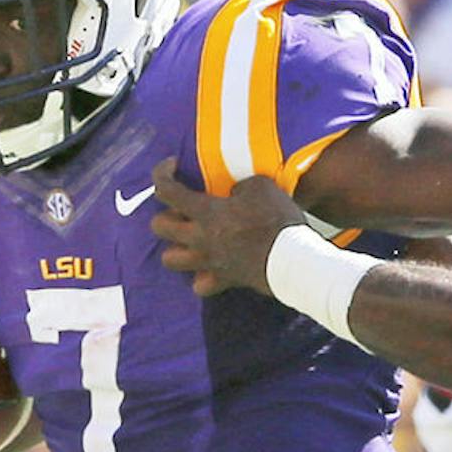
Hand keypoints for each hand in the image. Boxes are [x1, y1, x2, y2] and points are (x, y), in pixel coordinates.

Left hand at [149, 159, 310, 295]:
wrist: (292, 258)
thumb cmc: (276, 219)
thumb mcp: (260, 185)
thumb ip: (238, 186)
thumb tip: (233, 193)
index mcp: (205, 211)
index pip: (166, 190)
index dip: (162, 173)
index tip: (173, 165)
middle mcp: (199, 238)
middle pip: (158, 226)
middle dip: (165, 214)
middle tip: (183, 209)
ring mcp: (208, 262)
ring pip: (169, 259)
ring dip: (176, 247)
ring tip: (191, 240)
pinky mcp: (223, 280)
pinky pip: (199, 285)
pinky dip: (201, 276)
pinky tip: (210, 268)